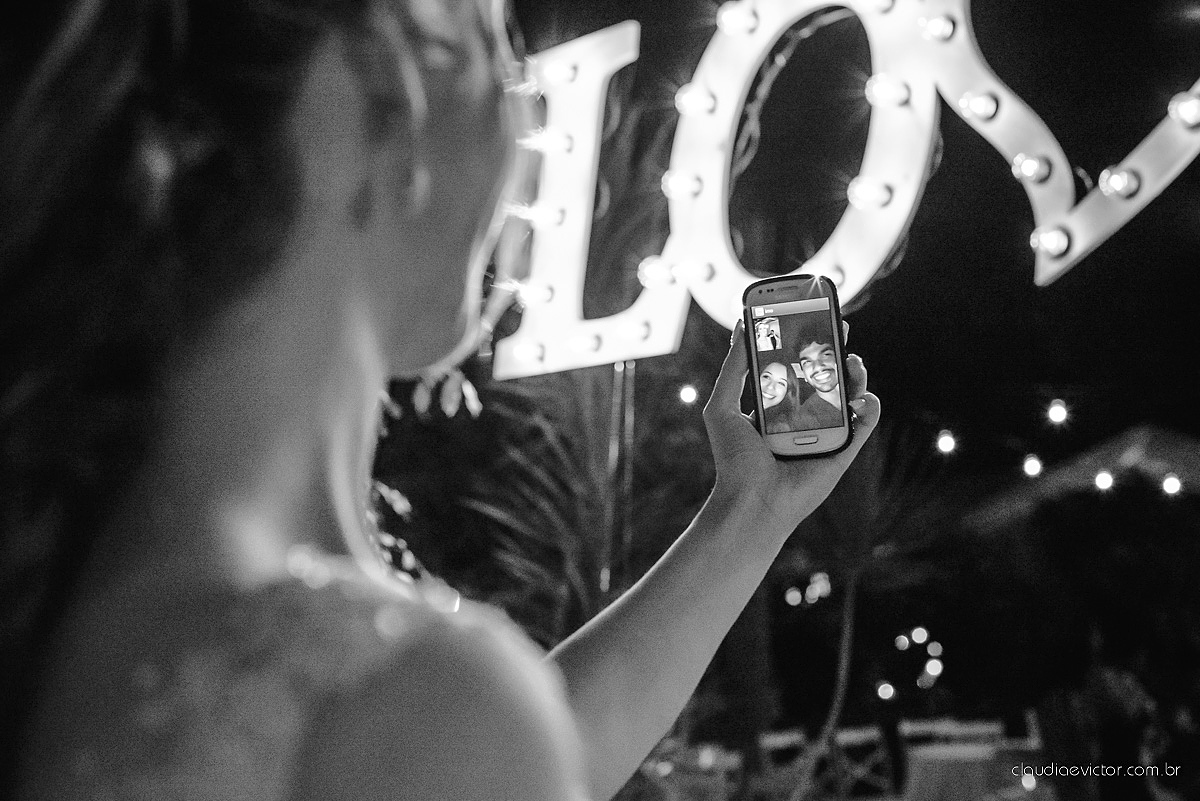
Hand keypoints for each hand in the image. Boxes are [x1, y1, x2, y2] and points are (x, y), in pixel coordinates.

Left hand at [702, 321, 880, 526]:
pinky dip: (871, 405)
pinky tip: (864, 395)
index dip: (807, 342)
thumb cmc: (733, 459)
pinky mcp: (843, 450)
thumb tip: (742, 324)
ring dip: (856, 373)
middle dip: (836, 350)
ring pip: (851, 394)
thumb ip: (734, 367)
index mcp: (777, 404)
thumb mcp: (722, 405)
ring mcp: (826, 432)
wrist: (751, 501)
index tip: (813, 317)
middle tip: (840, 328)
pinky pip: (865, 423)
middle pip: (827, 375)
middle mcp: (804, 415)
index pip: (796, 365)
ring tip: (851, 361)